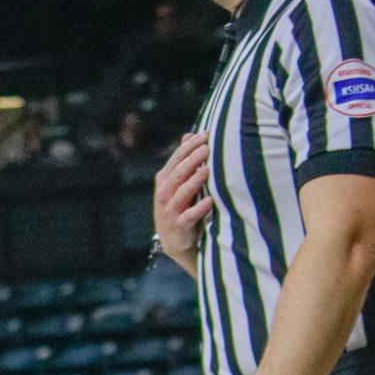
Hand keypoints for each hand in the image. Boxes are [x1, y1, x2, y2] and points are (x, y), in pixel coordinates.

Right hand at [154, 132, 212, 267]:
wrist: (174, 240)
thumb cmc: (181, 206)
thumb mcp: (178, 182)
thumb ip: (183, 160)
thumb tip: (189, 135)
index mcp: (164, 180)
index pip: (177, 158)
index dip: (190, 146)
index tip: (206, 135)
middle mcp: (164, 193)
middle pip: (178, 173)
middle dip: (192, 160)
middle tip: (207, 148)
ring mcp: (170, 210)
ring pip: (181, 193)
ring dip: (194, 181)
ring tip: (207, 171)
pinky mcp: (179, 225)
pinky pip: (189, 216)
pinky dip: (199, 208)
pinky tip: (210, 201)